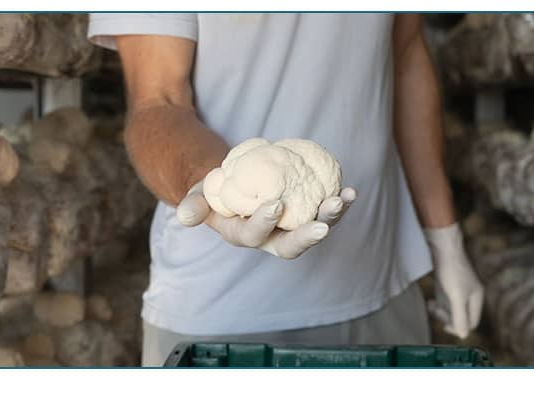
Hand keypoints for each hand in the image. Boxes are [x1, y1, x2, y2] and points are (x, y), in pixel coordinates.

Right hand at [176, 179, 355, 258]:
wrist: (235, 182)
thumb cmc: (216, 191)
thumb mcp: (200, 196)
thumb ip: (194, 206)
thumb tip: (184, 217)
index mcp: (244, 235)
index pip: (254, 236)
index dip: (264, 223)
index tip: (275, 204)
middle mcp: (270, 237)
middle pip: (291, 245)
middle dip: (308, 235)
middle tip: (324, 224)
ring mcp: (291, 225)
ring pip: (313, 227)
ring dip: (331, 217)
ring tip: (344, 199)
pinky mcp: (306, 210)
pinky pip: (323, 209)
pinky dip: (338, 202)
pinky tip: (350, 191)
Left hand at [424, 223, 484, 338]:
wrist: (443, 247)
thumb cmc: (451, 271)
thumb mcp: (456, 297)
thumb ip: (460, 317)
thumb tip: (463, 336)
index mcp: (476, 299)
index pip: (471, 323)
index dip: (458, 328)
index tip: (444, 325)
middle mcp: (470, 295)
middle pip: (461, 317)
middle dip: (448, 318)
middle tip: (435, 311)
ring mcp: (460, 289)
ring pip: (452, 309)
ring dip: (441, 311)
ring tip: (432, 306)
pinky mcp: (450, 283)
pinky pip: (445, 300)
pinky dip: (438, 303)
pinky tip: (431, 301)